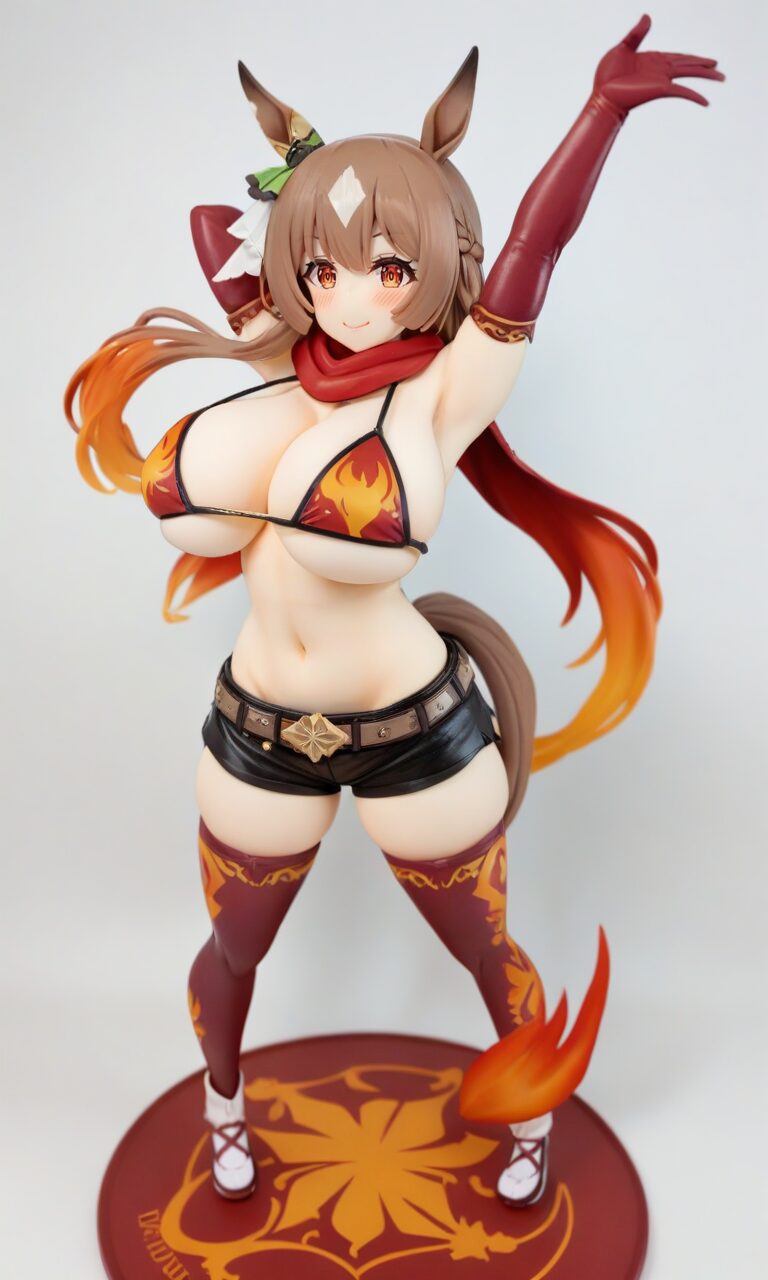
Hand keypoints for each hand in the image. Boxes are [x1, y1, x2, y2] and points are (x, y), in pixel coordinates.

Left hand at [593, 13, 723, 115]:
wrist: (602, 95)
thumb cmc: (607, 75)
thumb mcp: (622, 48)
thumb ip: (637, 34)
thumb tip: (647, 16)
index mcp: (654, 59)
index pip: (678, 57)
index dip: (692, 57)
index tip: (705, 61)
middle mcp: (661, 69)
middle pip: (688, 64)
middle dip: (704, 66)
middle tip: (719, 68)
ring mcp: (662, 79)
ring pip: (690, 74)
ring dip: (706, 75)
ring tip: (721, 77)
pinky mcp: (660, 89)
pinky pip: (682, 91)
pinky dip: (695, 95)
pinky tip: (706, 102)